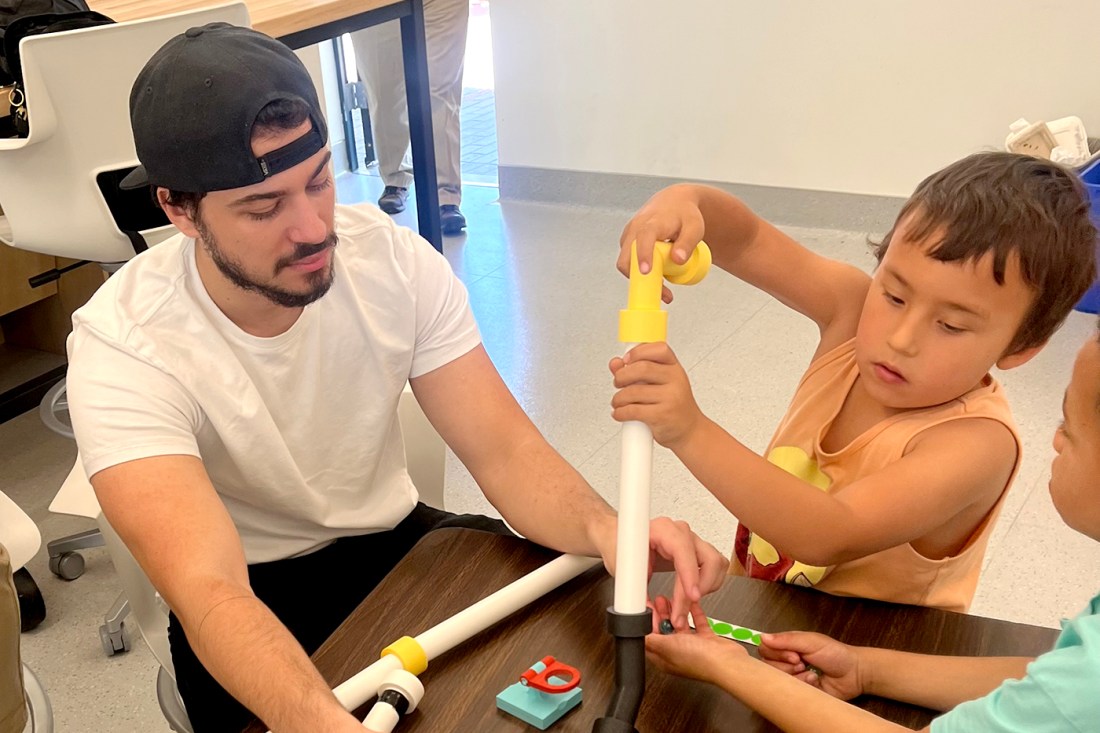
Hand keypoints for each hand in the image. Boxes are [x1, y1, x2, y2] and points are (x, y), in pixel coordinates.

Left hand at [590, 516, 726, 629]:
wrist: (618, 538)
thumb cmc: (619, 546)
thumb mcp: (622, 570)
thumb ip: (636, 595)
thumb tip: (650, 617)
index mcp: (662, 530)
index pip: (684, 550)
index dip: (690, 575)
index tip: (692, 596)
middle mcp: (681, 533)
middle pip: (709, 559)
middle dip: (700, 588)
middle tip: (683, 609)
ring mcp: (691, 540)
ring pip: (717, 564)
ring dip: (707, 587)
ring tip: (688, 600)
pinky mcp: (697, 551)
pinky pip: (716, 567)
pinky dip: (710, 584)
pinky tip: (693, 592)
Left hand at [610, 342, 704, 448]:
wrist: (689, 431)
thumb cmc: (674, 406)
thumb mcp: (660, 384)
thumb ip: (636, 371)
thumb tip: (615, 363)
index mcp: (675, 368)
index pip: (659, 349)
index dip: (638, 351)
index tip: (626, 359)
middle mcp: (676, 380)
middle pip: (642, 368)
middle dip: (622, 375)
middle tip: (618, 383)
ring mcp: (670, 398)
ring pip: (633, 391)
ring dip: (618, 398)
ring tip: (618, 402)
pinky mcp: (662, 415)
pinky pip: (633, 410)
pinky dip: (620, 412)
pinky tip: (620, 413)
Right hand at [618, 184, 705, 302]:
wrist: (673, 202)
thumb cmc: (684, 215)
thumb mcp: (695, 227)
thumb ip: (688, 243)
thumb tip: (678, 260)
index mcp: (652, 222)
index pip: (643, 238)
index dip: (643, 255)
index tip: (646, 271)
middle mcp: (634, 229)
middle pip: (627, 258)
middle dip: (640, 279)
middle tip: (665, 293)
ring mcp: (628, 237)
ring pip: (626, 264)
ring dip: (642, 280)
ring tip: (666, 291)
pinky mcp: (627, 244)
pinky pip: (629, 264)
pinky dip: (641, 275)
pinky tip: (659, 279)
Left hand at [646, 599, 744, 685]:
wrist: (727, 662)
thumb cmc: (699, 661)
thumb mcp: (666, 646)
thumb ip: (649, 639)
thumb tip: (634, 633)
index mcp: (664, 658)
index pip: (649, 638)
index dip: (645, 622)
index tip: (644, 608)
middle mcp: (677, 653)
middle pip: (663, 630)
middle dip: (658, 614)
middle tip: (655, 599)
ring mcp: (693, 647)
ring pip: (679, 625)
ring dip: (674, 611)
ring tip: (667, 598)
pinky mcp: (707, 640)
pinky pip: (697, 623)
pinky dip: (693, 612)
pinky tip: (691, 603)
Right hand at [757, 631, 864, 700]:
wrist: (854, 673)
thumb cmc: (835, 653)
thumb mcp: (811, 641)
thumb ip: (787, 639)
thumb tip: (762, 637)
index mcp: (787, 647)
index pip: (765, 649)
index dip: (776, 654)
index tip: (794, 655)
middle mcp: (786, 663)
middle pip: (768, 666)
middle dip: (786, 666)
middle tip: (802, 663)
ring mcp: (792, 679)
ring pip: (778, 680)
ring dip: (796, 677)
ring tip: (811, 673)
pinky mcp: (799, 693)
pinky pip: (789, 693)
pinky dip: (803, 686)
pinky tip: (814, 682)